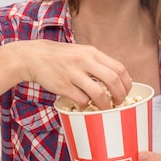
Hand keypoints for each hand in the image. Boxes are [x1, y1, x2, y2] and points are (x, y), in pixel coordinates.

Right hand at [10, 40, 131, 108]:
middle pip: (113, 80)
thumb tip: (117, 79)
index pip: (119, 68)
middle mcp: (84, 61)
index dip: (126, 83)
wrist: (34, 56)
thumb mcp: (81, 52)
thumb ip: (98, 62)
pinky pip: (81, 100)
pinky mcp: (63, 86)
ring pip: (99, 93)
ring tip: (104, 107)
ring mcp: (73, 74)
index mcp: (92, 52)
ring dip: (105, 104)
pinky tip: (84, 104)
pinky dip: (86, 105)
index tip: (125, 92)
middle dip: (120, 95)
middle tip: (118, 103)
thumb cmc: (61, 56)